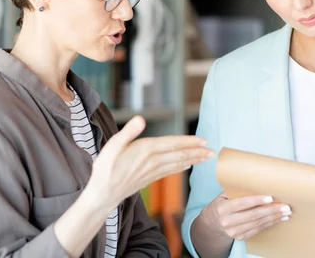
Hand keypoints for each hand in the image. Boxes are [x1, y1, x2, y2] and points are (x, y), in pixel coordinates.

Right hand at [84, 116, 213, 215]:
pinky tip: (187, 166)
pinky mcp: (150, 179)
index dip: (189, 142)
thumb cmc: (105, 169)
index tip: (204, 141)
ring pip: (177, 164)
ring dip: (192, 160)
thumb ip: (128, 132)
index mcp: (145, 151)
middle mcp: (152, 162)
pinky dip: (181, 167)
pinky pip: (170, 171)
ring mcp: (152, 172)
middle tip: (212, 151)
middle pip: (179, 155)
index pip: (172, 144)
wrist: (102, 195)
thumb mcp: (112, 146)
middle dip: (197, 152)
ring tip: (205, 158)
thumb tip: (140, 119)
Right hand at [201, 192, 290, 240]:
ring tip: (285, 212)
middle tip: (285, 206)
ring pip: (257, 224)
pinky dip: (269, 224)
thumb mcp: (223, 196)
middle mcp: (227, 221)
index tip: (270, 197)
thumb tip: (256, 181)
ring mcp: (233, 231)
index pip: (241, 204)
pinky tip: (279, 219)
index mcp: (222, 208)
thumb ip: (236, 190)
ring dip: (273, 218)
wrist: (213, 223)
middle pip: (252, 215)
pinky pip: (257, 230)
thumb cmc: (222, 204)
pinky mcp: (240, 237)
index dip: (256, 200)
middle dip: (271, 210)